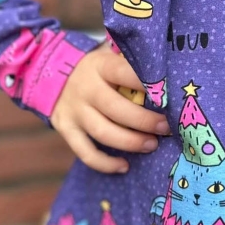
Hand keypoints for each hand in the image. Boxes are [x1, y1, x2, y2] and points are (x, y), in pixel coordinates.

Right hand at [49, 42, 171, 172]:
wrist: (53, 75)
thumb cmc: (97, 69)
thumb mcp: (110, 58)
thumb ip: (133, 65)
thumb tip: (171, 74)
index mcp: (100, 66)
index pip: (124, 73)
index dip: (147, 85)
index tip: (169, 97)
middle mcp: (85, 88)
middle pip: (116, 108)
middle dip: (144, 121)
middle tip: (166, 128)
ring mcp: (74, 110)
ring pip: (103, 132)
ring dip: (131, 142)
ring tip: (152, 145)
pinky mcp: (66, 129)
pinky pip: (85, 152)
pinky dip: (105, 164)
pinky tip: (124, 166)